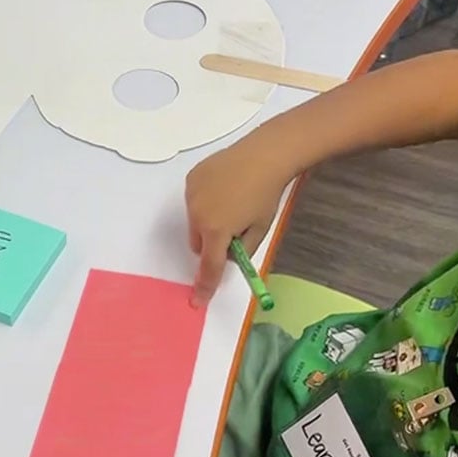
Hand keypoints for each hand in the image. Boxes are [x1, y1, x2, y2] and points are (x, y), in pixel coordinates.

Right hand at [185, 138, 295, 306]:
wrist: (265, 155)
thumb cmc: (267, 195)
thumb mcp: (260, 229)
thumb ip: (242, 250)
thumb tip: (229, 257)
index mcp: (217, 230)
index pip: (209, 266)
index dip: (204, 286)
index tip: (197, 301)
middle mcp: (198, 215)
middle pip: (197, 244)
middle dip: (211, 244)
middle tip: (233, 231)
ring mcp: (191, 195)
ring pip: (194, 222)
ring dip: (207, 223)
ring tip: (231, 202)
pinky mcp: (191, 179)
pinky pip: (193, 201)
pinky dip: (204, 202)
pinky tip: (224, 187)